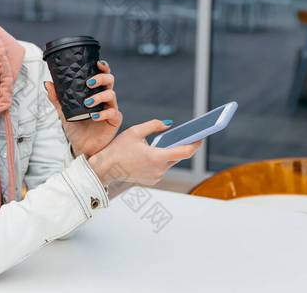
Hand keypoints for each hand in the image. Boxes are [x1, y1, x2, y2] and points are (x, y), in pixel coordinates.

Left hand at [44, 59, 122, 157]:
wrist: (81, 146)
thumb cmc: (76, 127)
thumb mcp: (64, 112)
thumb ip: (57, 98)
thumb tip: (47, 83)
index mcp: (95, 92)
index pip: (102, 75)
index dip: (103, 67)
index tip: (98, 62)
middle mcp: (105, 98)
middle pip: (110, 81)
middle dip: (101, 78)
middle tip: (89, 82)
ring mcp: (111, 108)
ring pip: (112, 95)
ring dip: (99, 96)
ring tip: (87, 102)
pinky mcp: (114, 121)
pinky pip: (113, 113)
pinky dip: (103, 113)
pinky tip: (94, 116)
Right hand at [88, 119, 202, 185]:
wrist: (106, 168)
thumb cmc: (118, 149)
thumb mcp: (135, 131)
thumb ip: (154, 125)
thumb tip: (169, 125)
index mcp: (156, 157)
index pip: (184, 152)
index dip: (195, 144)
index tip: (201, 137)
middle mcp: (159, 169)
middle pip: (178, 157)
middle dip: (180, 146)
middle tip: (185, 135)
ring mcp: (156, 177)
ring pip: (170, 162)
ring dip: (169, 153)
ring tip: (167, 141)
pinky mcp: (152, 180)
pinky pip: (162, 168)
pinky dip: (161, 160)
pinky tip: (155, 152)